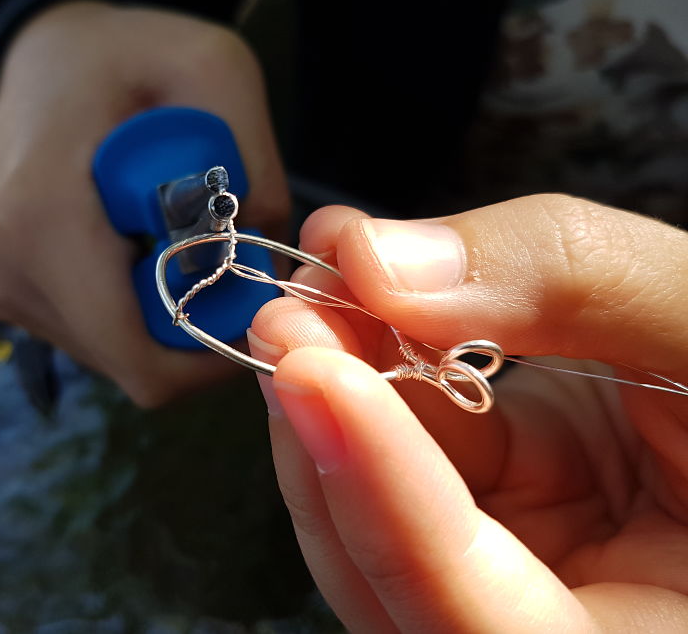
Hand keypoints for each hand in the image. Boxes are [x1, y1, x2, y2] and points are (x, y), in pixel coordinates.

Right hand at [0, 1, 288, 405]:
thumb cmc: (128, 54)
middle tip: (220, 250)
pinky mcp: (8, 296)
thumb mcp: (215, 71)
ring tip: (169, 232)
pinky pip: (97, 335)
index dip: (215, 351)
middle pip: (137, 363)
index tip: (254, 299)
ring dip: (166, 307)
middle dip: (196, 321)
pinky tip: (137, 243)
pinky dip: (136, 303)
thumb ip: (256, 166)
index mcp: (44, 219)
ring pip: (119, 354)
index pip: (141, 360)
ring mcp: (2, 291)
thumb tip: (267, 264)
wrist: (46, 58)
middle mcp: (9, 272)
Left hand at [248, 195, 687, 630]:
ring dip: (331, 418)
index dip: (390, 506)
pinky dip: (367, 401)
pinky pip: (398, 476)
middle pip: (395, 589)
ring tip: (316, 302)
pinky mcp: (485, 527)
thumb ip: (563, 277)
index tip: (314, 376)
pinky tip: (357, 324)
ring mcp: (511, 583)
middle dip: (330, 447)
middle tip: (292, 317)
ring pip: (372, 535)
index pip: (484, 623)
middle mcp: (561, 629)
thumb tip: (378, 258)